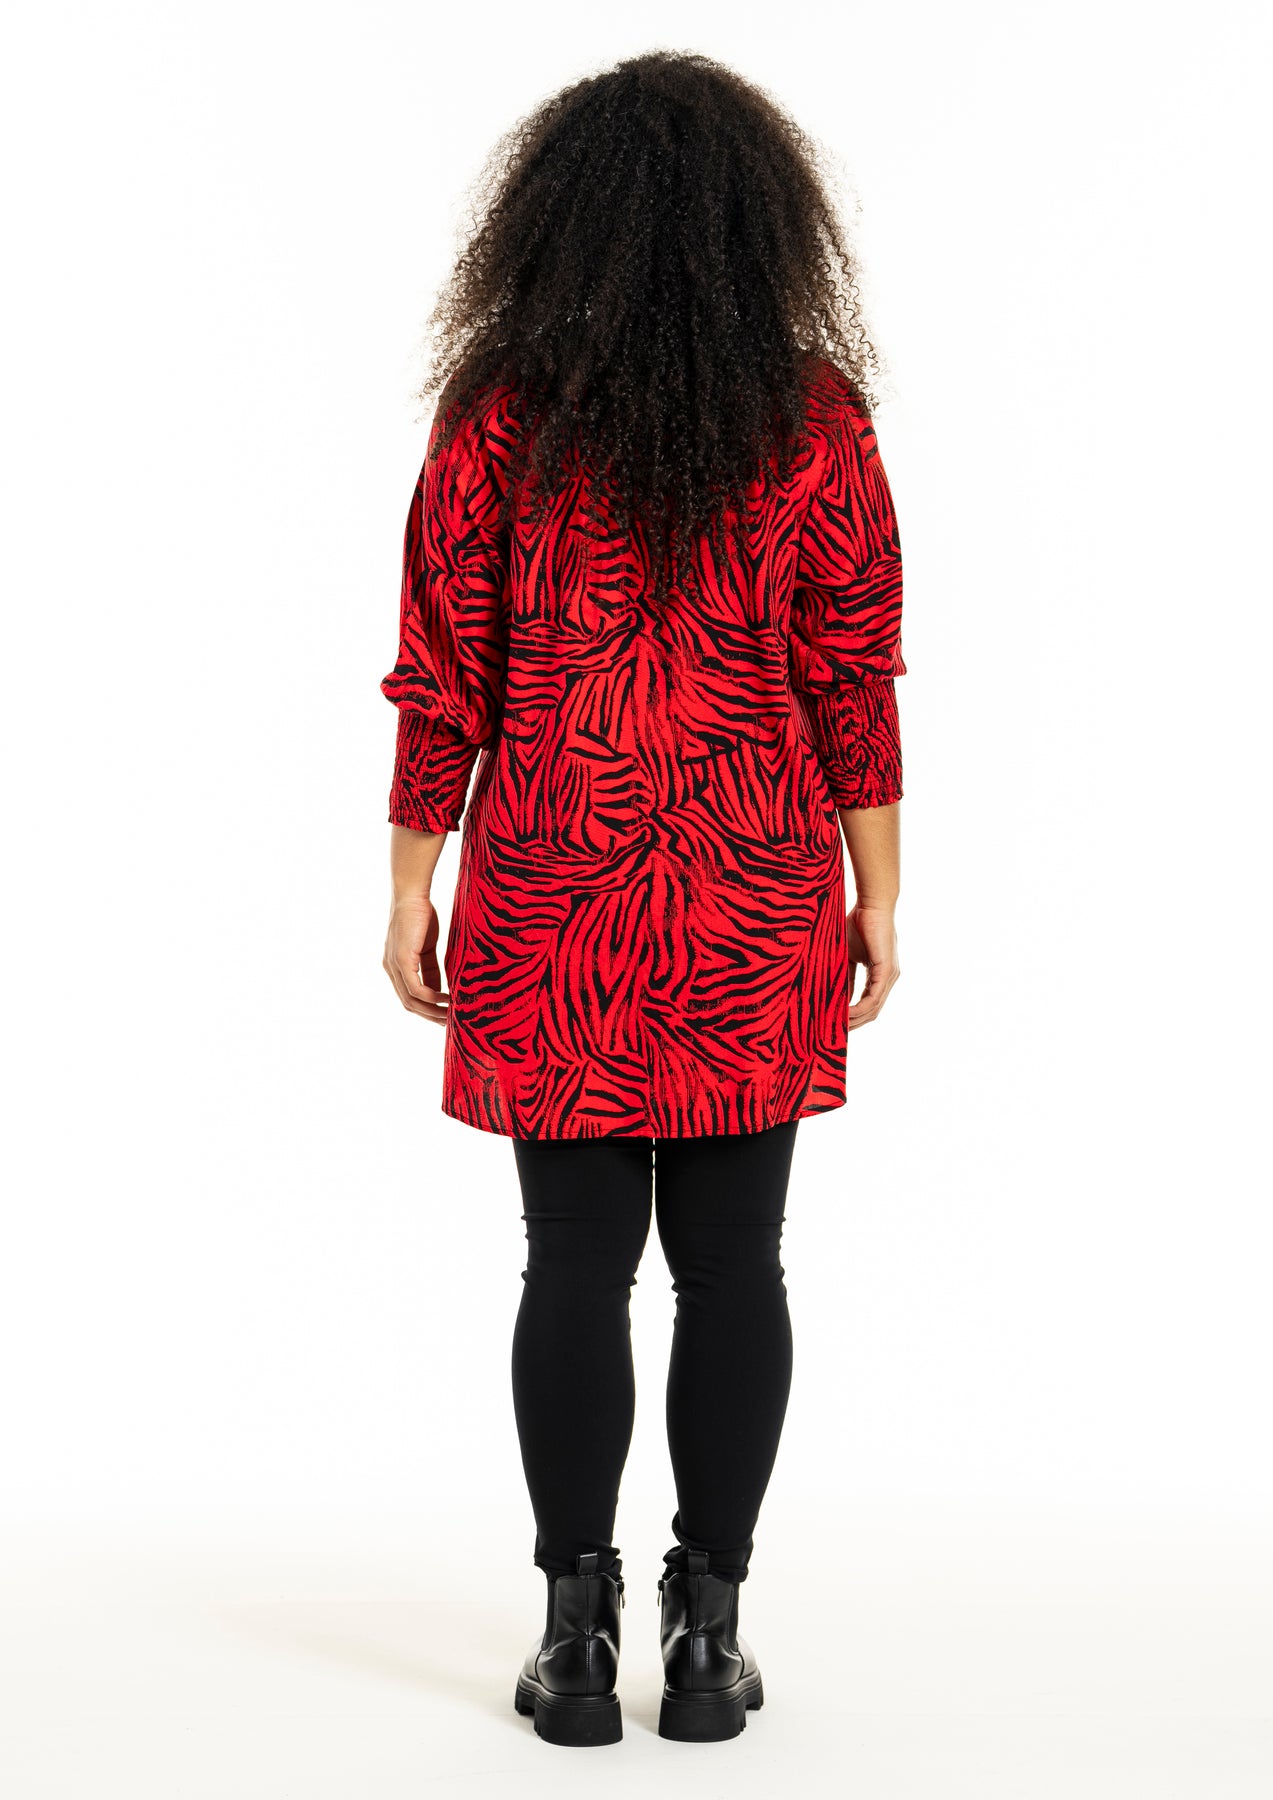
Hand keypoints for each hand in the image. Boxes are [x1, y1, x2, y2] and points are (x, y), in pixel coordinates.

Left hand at [383, 892, 448, 1023]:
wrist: (412, 894)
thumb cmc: (421, 914)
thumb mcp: (427, 947)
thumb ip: (431, 968)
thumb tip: (441, 989)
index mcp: (395, 966)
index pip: (408, 996)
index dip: (426, 1008)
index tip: (444, 1015)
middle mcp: (391, 969)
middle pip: (408, 1003)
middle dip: (429, 1015)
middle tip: (449, 1023)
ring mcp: (394, 966)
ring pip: (411, 1000)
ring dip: (431, 1011)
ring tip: (451, 1016)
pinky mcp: (402, 960)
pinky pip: (416, 989)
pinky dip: (431, 998)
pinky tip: (446, 1000)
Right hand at [846, 902, 898, 1029]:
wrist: (871, 904)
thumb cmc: (857, 923)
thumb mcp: (847, 955)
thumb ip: (845, 975)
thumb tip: (835, 995)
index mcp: (880, 974)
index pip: (869, 1003)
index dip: (854, 1015)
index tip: (836, 1023)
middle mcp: (889, 978)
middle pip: (873, 1011)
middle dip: (854, 1024)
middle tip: (834, 1033)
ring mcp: (890, 976)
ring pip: (874, 1008)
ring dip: (855, 1020)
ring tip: (837, 1028)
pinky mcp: (886, 970)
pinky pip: (874, 997)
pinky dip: (859, 1008)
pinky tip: (845, 1014)